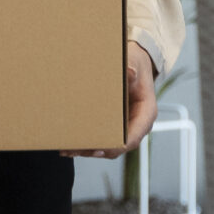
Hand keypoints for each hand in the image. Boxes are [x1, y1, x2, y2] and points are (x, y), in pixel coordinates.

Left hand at [67, 43, 157, 158]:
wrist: (136, 64)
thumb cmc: (137, 64)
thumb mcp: (135, 62)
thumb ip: (132, 68)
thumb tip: (129, 72)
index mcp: (146, 114)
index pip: (133, 138)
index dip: (116, 146)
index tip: (100, 149)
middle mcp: (137, 124)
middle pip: (117, 146)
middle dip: (96, 150)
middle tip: (76, 149)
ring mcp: (126, 127)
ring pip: (108, 146)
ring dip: (88, 149)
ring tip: (68, 149)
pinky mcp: (115, 125)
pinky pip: (103, 138)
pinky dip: (87, 142)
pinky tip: (71, 144)